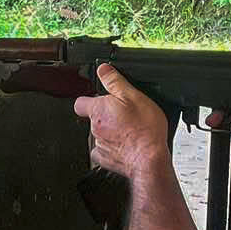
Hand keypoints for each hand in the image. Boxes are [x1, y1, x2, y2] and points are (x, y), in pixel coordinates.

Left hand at [73, 64, 172, 179]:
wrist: (150, 159)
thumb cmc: (144, 130)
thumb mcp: (133, 96)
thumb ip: (115, 81)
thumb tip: (103, 70)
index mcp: (98, 110)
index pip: (80, 102)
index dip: (89, 100)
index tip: (100, 100)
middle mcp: (94, 128)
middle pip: (93, 119)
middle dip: (105, 116)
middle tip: (124, 116)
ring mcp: (99, 145)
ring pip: (100, 135)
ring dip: (110, 132)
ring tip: (129, 131)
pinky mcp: (105, 160)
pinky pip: (104, 152)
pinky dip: (113, 148)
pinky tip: (126, 145)